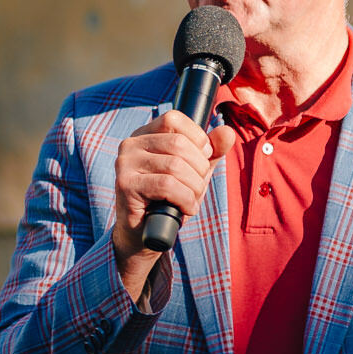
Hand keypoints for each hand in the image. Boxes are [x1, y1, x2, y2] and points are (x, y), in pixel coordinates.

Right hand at [110, 110, 235, 298]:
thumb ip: (212, 150)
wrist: (145, 235)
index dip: (197, 139)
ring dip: (194, 188)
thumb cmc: (170, 199)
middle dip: (199, 170)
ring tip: (190, 201)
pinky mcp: (126, 186)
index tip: (201, 160)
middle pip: (179, 144)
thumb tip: (227, 131)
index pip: (174, 118)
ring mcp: (125, 164)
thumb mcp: (195, 171)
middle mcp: (130, 145)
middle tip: (196, 188)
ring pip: (176, 166)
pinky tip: (184, 209)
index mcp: (145, 135)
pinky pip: (167, 186)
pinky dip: (185, 200)